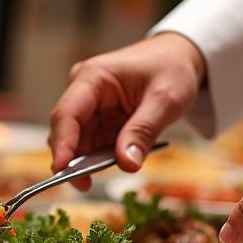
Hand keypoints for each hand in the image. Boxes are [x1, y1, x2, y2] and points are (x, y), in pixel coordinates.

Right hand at [48, 33, 205, 189]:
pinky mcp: (100, 119)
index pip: (66, 114)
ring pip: (79, 142)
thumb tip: (126, 165)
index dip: (62, 144)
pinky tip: (122, 159)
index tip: (62, 171)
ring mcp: (91, 106)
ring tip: (114, 169)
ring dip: (91, 160)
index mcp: (93, 78)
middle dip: (74, 160)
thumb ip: (143, 131)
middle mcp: (84, 91)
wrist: (181, 56)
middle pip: (67, 132)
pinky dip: (103, 157)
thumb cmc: (172, 69)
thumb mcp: (165, 100)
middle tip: (86, 186)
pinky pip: (94, 144)